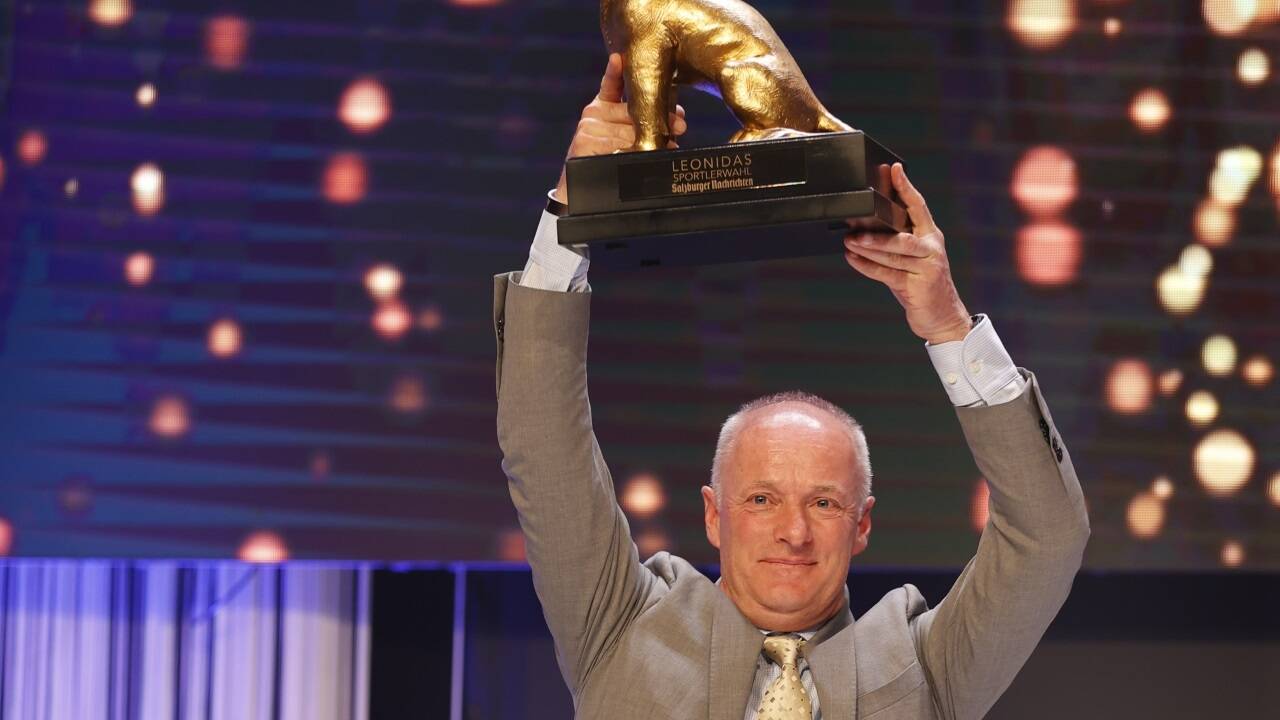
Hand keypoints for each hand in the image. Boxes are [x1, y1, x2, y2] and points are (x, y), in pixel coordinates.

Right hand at [553, 53, 685, 204]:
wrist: (579, 189)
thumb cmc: (605, 160)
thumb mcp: (621, 138)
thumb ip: (641, 124)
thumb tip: (676, 120)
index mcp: (601, 107)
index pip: (611, 84)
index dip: (616, 70)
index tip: (620, 58)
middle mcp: (592, 113)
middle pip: (632, 112)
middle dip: (659, 120)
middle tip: (681, 126)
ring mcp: (587, 128)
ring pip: (629, 133)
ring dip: (651, 141)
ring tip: (668, 148)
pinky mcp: (584, 143)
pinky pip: (618, 147)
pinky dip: (634, 154)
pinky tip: (642, 157)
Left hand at [843, 163, 971, 344]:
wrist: (942, 317)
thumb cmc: (921, 284)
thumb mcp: (913, 258)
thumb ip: (897, 241)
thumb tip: (864, 225)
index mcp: (931, 236)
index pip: (918, 206)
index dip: (906, 187)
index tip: (894, 169)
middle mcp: (931, 249)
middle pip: (903, 235)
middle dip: (878, 231)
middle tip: (853, 225)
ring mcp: (927, 268)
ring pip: (894, 255)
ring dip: (868, 249)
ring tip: (849, 242)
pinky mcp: (919, 287)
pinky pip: (888, 274)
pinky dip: (867, 267)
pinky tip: (852, 259)